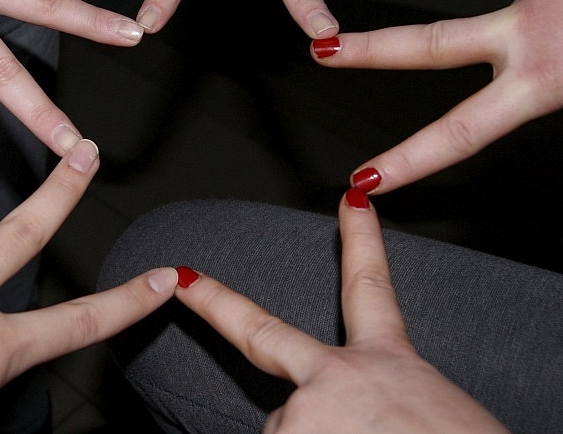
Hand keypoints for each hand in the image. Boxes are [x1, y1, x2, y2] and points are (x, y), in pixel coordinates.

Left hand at [173, 189, 507, 431]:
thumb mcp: (426, 415)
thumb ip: (377, 399)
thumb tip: (344, 415)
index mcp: (390, 363)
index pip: (370, 287)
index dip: (360, 240)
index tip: (353, 200)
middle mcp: (339, 373)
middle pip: (262, 335)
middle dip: (215, 302)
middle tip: (185, 280)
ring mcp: (306, 404)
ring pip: (281, 428)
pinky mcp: (287, 433)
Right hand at [312, 0, 562, 193]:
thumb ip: (554, 89)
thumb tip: (544, 89)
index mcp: (545, 76)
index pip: (459, 130)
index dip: (409, 158)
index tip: (368, 178)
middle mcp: (529, 32)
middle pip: (428, 44)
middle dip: (368, 48)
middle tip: (323, 50)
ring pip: (517, 16)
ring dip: (540, 26)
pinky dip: (561, 5)